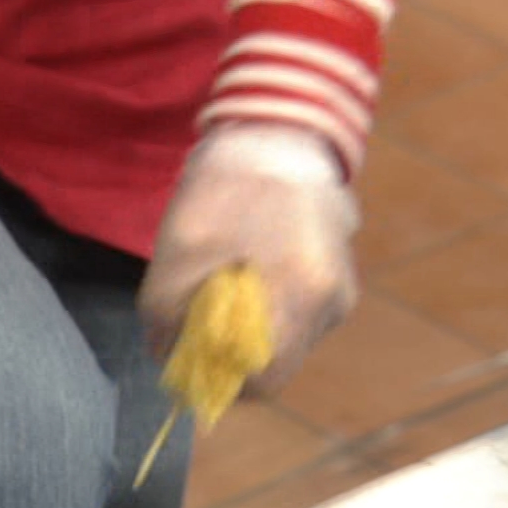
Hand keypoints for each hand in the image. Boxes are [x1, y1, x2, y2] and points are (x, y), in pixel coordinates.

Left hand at [138, 126, 359, 394]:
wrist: (276, 127)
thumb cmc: (225, 185)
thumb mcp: (178, 250)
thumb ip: (166, 315)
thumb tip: (166, 362)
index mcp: (304, 294)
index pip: (266, 380)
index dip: (221, 381)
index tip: (190, 361)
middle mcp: (333, 300)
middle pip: (276, 361)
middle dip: (232, 350)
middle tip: (197, 316)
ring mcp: (340, 286)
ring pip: (286, 336)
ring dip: (249, 324)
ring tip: (224, 276)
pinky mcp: (336, 273)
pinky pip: (296, 310)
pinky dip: (267, 301)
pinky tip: (249, 262)